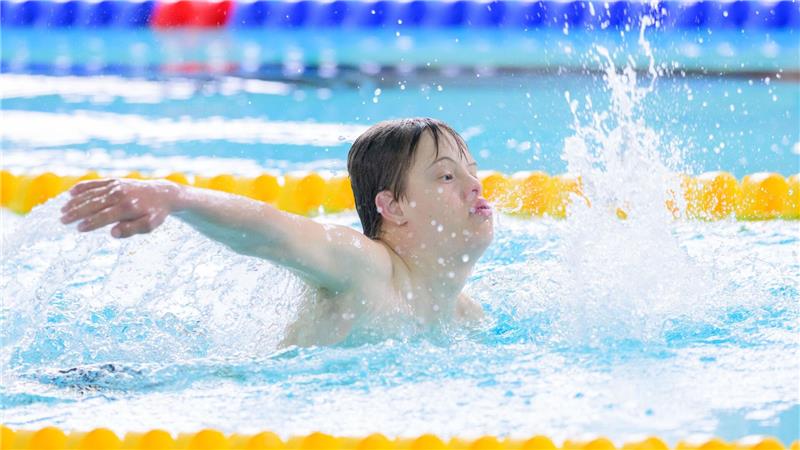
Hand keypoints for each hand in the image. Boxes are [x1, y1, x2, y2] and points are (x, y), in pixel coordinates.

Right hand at [60, 178, 180, 237]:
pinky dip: (83, 187)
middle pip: (94, 204)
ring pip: (92, 193)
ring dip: (76, 201)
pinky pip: (96, 183)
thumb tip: (113, 233)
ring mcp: (117, 186)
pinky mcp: (115, 181)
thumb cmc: (155, 213)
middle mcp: (120, 195)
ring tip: (62, 209)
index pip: (104, 216)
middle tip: (62, 220)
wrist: (164, 193)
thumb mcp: (149, 225)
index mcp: (128, 208)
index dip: (91, 223)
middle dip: (77, 212)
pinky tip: (71, 192)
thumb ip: (132, 230)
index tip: (78, 229)